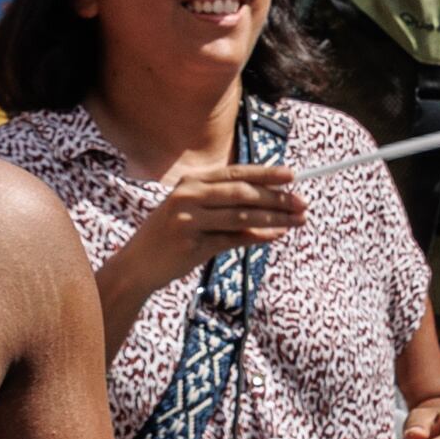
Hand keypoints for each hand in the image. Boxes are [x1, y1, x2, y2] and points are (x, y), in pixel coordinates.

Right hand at [120, 164, 304, 298]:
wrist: (136, 265)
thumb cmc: (170, 236)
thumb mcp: (194, 212)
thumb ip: (227, 206)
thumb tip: (270, 208)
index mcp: (191, 182)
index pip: (236, 173)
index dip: (266, 173)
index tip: (292, 176)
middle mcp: (189, 196)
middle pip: (243, 193)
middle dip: (277, 198)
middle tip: (303, 203)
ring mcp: (188, 219)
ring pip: (242, 216)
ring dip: (275, 218)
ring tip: (298, 220)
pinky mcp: (191, 243)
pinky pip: (233, 239)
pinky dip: (257, 236)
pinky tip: (276, 235)